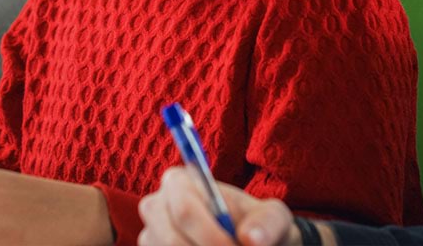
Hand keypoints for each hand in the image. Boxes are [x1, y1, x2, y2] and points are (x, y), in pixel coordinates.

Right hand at [139, 166, 317, 245]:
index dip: (211, 237)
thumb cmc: (256, 224)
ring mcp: (149, 237)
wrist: (247, 241)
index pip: (185, 210)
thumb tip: (251, 239)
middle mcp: (155, 207)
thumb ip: (268, 222)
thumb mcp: (273, 217)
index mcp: (179, 182)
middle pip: (172, 241)